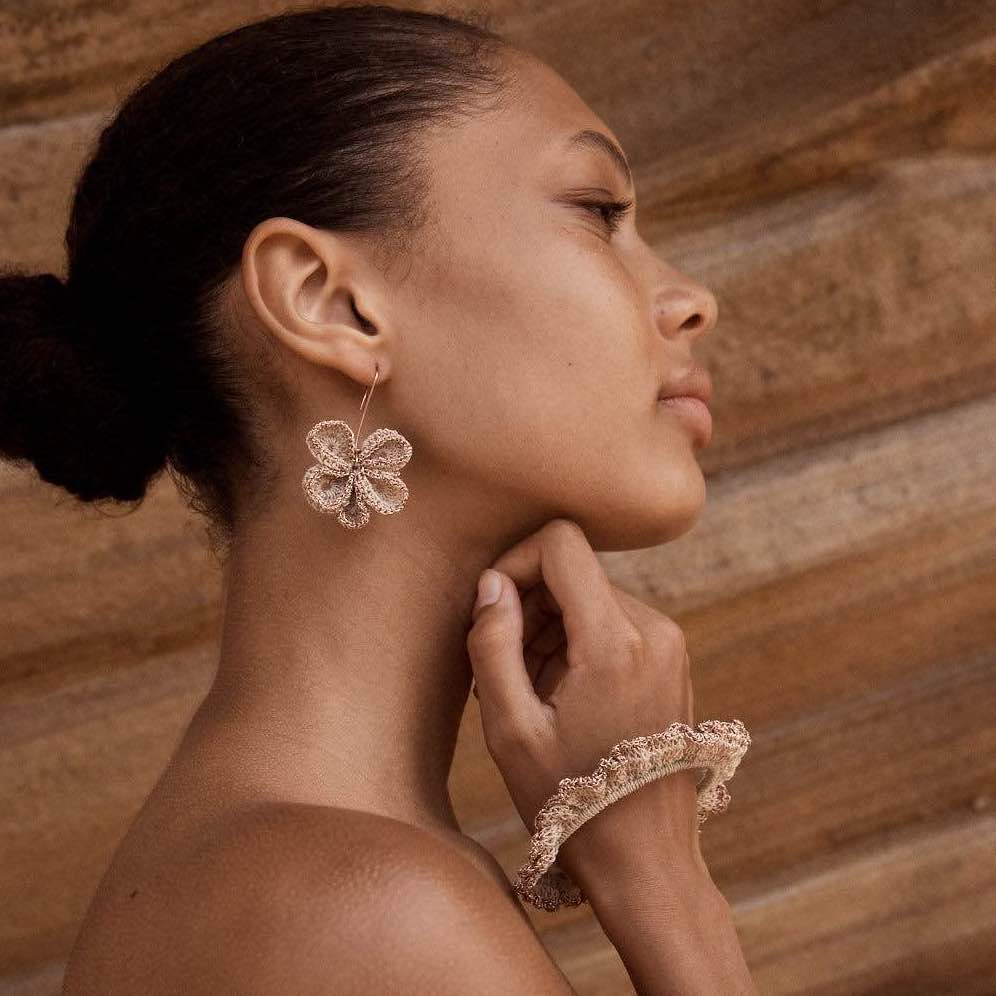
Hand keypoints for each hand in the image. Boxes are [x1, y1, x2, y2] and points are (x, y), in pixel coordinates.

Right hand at [466, 518, 702, 875]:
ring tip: (531, 690)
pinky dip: (577, 641)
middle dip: (528, 606)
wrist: (644, 859)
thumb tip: (491, 584)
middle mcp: (655, 630)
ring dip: (549, 628)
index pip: (562, 543)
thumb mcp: (511, 729)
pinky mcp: (671, 657)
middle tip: (504, 668)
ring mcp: (670, 643)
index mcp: (618, 642)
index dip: (515, 562)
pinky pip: (613, 620)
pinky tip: (560, 694)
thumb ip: (492, 645)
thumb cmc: (571, 803)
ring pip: (591, 594)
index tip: (491, 611)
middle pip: (574, 570)